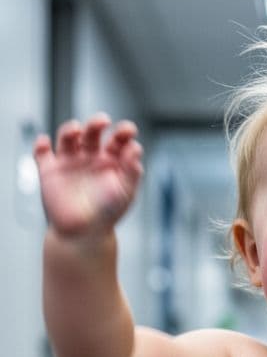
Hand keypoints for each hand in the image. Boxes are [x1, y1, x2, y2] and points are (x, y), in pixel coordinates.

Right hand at [34, 113, 143, 237]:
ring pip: (67, 137)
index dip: (123, 132)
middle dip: (96, 123)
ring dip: (70, 129)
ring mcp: (70, 162)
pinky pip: (42, 153)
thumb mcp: (126, 192)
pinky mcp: (50, 171)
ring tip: (76, 130)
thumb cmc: (107, 215)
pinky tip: (45, 142)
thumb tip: (135, 147)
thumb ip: (132, 170)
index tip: (127, 131)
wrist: (83, 235)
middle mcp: (90, 157)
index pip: (118, 140)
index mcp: (111, 160)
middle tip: (102, 121)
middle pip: (92, 132)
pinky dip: (40, 145)